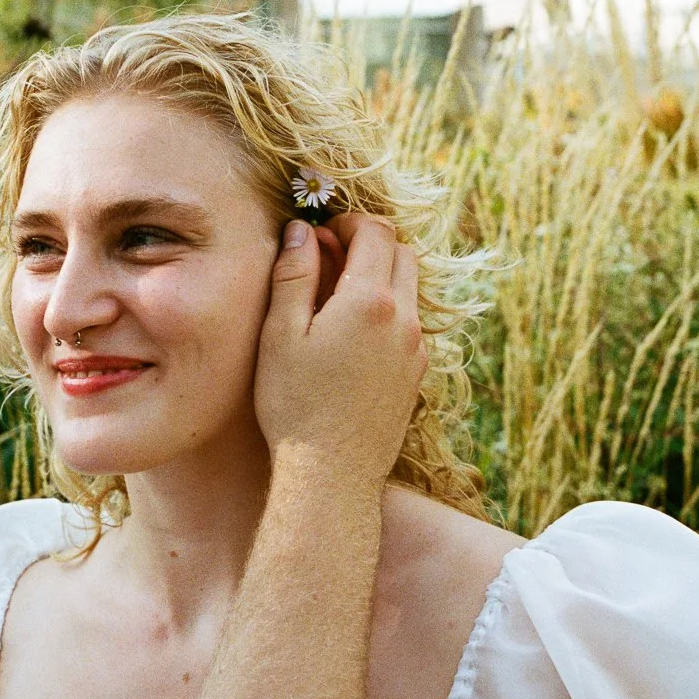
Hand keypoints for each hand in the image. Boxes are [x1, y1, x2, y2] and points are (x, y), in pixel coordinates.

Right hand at [254, 213, 426, 484]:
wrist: (331, 475)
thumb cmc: (294, 405)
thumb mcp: (281, 333)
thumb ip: (294, 274)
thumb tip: (302, 230)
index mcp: (371, 301)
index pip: (377, 232)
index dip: (348, 223)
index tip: (321, 235)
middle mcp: (405, 319)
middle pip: (402, 253)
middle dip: (369, 244)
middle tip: (330, 259)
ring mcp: (417, 348)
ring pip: (411, 288)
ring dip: (381, 277)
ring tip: (338, 298)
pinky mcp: (417, 374)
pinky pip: (410, 323)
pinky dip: (388, 310)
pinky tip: (352, 335)